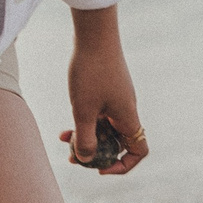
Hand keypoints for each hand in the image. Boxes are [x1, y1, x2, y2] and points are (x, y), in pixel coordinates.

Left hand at [59, 8, 147, 174]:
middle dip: (96, 153)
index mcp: (127, 117)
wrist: (94, 34)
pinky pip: (100, 114)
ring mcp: (117, 99)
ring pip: (105, 128)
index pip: (139, 151)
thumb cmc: (90, 71)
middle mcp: (126, 110)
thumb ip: (85, 138)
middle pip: (118, 142)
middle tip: (73, 156)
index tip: (100, 167)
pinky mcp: (107, 89)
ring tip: (64, 140)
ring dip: (87, 137)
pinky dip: (85, 121)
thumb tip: (85, 159)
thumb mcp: (83, 110)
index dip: (123, 165)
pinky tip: (66, 124)